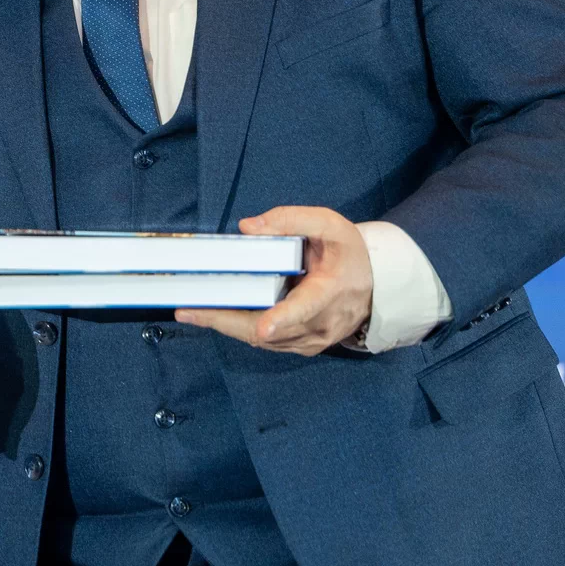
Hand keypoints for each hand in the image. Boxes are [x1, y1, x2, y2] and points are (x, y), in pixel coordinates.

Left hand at [175, 206, 372, 355]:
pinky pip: (267, 343)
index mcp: (331, 290)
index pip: (306, 309)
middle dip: (227, 322)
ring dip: (228, 327)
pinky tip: (215, 317)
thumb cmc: (347, 251)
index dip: (283, 319)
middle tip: (190, 311)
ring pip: (264, 341)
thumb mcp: (328, 224)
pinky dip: (240, 330)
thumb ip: (290, 219)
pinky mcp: (303, 346)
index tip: (264, 328)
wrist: (374, 284)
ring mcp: (313, 339)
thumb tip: (247, 228)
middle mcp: (322, 323)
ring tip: (193, 312)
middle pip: (270, 331)